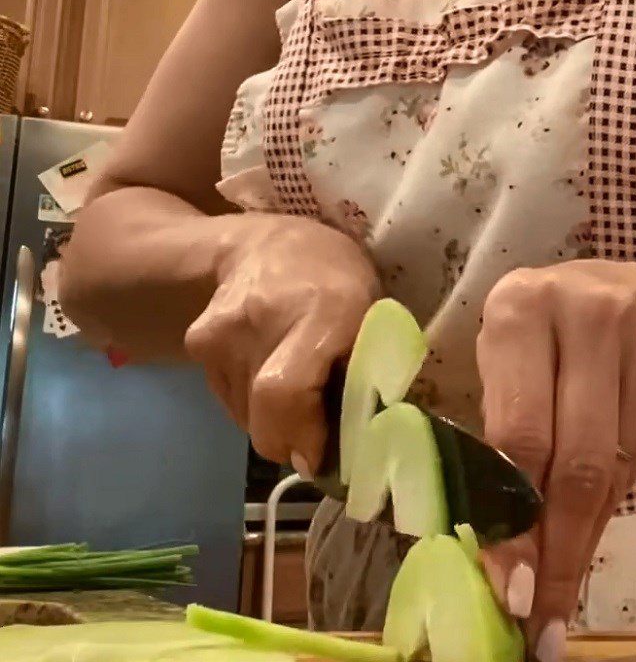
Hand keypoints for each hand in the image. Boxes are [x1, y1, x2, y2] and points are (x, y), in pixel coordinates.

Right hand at [185, 214, 378, 472]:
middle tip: (313, 436)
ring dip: (271, 419)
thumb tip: (359, 445)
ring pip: (244, 417)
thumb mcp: (370, 315)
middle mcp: (261, 321)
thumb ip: (367, 373)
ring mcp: (221, 333)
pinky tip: (266, 369)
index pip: (285, 393)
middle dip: (289, 442)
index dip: (301, 437)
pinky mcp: (197, 344)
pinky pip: (228, 400)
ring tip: (293, 385)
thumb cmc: (335, 281)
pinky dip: (250, 403)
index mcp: (320, 312)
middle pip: (262, 418)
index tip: (318, 458)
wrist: (265, 244)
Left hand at [477, 260, 635, 661]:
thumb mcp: (506, 355)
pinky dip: (610, 504)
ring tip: (558, 582)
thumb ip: (499, 426)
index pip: (518, 429)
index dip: (514, 513)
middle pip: (575, 457)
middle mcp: (585, 315)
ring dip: (583, 533)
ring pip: (611, 467)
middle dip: (557, 545)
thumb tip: (499, 535)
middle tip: (540, 606)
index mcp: (520, 307)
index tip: (509, 579)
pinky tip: (588, 529)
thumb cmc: (547, 329)